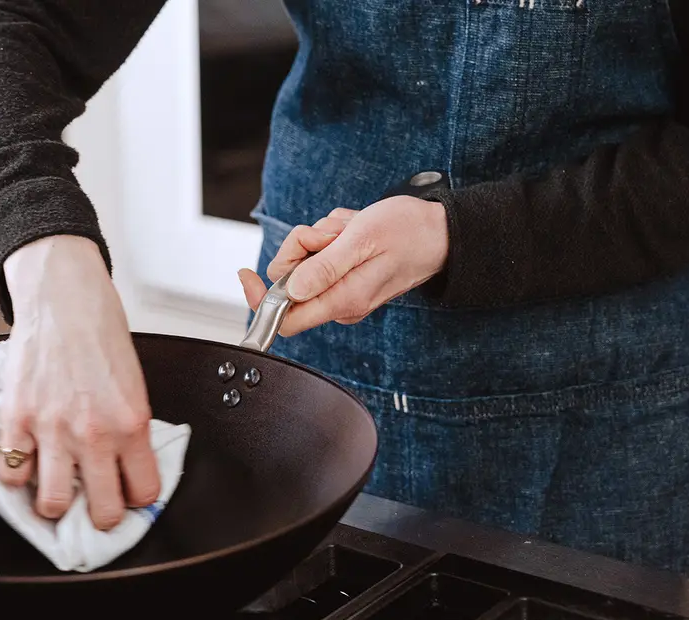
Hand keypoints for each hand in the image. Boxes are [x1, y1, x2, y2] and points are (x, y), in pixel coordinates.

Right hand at [0, 235, 159, 529]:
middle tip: (94, 506)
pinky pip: (11, 474)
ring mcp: (52, 431)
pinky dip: (16, 475)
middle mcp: (94, 434)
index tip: (129, 494)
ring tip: (56, 491)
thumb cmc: (99, 332)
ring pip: (53, 504)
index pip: (144, 491)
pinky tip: (25, 463)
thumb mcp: (133, 384)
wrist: (63, 299)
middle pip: (102, 512)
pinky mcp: (16, 421)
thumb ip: (128, 427)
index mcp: (132, 424)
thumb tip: (124, 464)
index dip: (137, 498)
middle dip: (101, 517)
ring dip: (56, 504)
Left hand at [238, 197, 448, 335]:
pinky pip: (321, 257)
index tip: (247, 275)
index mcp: (343, 300)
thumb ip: (325, 267)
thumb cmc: (408, 232)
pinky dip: (331, 238)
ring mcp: (343, 291)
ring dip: (320, 239)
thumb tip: (290, 290)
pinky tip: (352, 231)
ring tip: (349, 231)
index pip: (285, 319)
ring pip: (305, 264)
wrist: (441, 233)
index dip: (261, 299)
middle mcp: (341, 303)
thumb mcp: (362, 240)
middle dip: (300, 249)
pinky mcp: (346, 278)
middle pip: (290, 283)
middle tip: (329, 233)